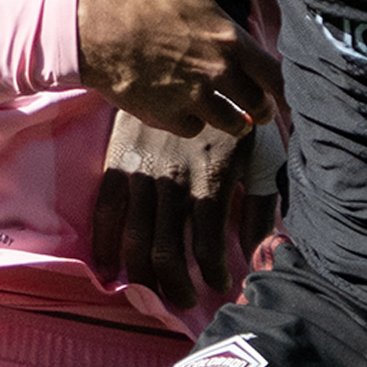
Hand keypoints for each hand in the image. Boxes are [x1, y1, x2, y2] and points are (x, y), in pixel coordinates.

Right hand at [76, 0, 277, 137]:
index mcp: (229, 40)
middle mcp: (217, 74)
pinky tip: (192, 112)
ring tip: (234, 118)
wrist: (91, 31)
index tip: (282, 88)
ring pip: (230, 123)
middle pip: (256, 104)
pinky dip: (196, 123)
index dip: (282, 84)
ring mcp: (193, 98)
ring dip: (234, 120)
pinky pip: (194, 129)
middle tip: (260, 107)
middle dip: (261, 107)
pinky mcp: (167, 115)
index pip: (274, 73)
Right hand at [90, 109, 279, 313]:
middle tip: (187, 299)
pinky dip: (104, 244)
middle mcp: (174, 181)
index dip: (214, 273)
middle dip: (177, 285)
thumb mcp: (260, 158)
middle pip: (167, 252)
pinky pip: (106, 211)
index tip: (220, 284)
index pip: (208, 246)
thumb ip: (260, 208)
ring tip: (157, 293)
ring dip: (145, 276)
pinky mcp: (118, 163)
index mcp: (212, 179)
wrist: (190, 67)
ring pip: (135, 239)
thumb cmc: (235, 120)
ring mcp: (142, 173)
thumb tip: (262, 254)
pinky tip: (109, 271)